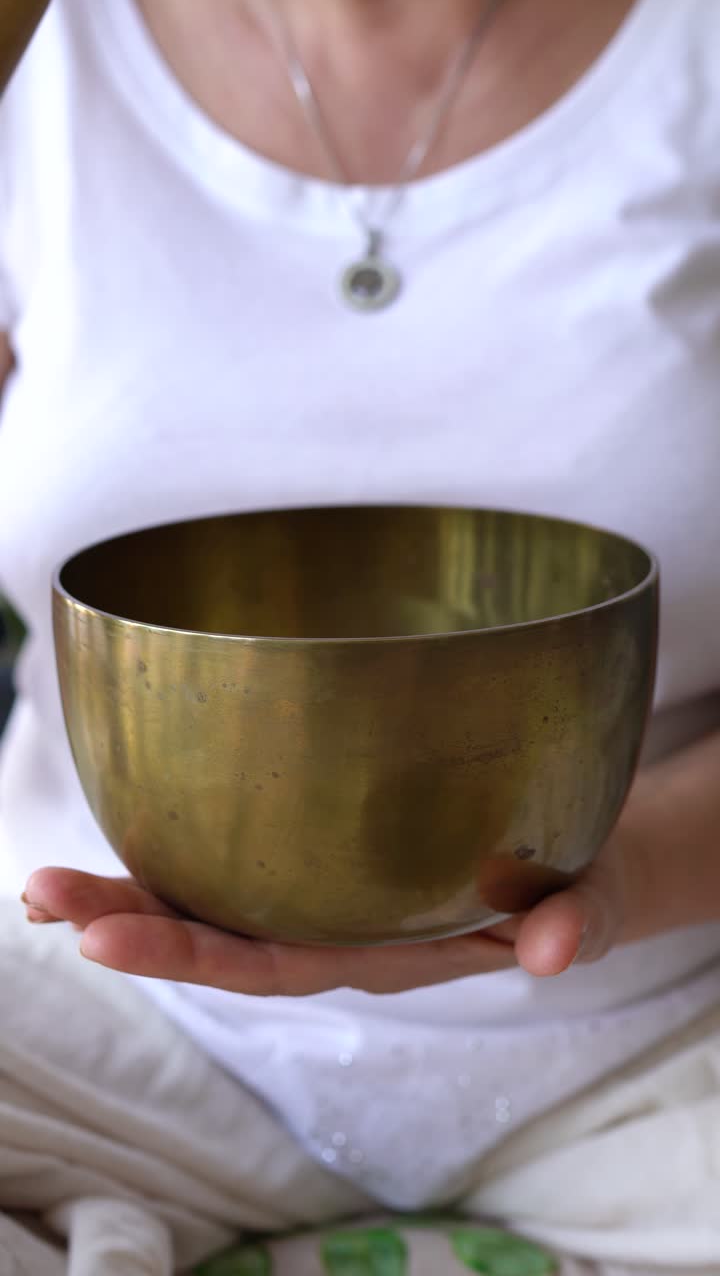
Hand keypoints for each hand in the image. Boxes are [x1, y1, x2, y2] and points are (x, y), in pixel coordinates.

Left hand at [21, 829, 632, 994]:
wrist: (570, 866)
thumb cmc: (568, 886)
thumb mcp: (581, 903)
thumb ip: (574, 923)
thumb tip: (553, 951)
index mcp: (381, 950)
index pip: (271, 962)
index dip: (188, 953)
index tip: (103, 940)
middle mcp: (334, 926)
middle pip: (217, 935)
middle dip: (128, 920)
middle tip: (41, 895)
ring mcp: (324, 890)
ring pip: (215, 897)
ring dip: (130, 888)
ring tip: (42, 885)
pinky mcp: (327, 849)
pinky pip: (243, 853)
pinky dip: (179, 842)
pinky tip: (128, 822)